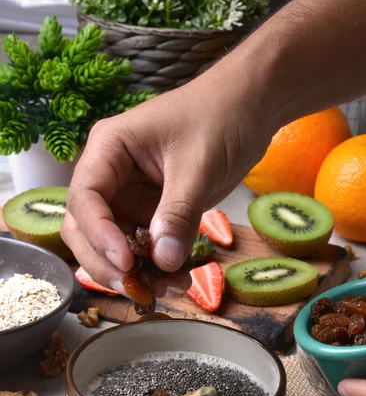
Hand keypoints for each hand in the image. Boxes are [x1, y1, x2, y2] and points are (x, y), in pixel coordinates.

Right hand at [61, 70, 273, 295]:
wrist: (251, 107)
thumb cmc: (221, 116)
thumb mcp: (198, 166)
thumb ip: (178, 213)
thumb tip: (163, 261)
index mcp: (109, 149)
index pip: (84, 198)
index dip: (98, 235)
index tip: (126, 263)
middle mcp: (112, 174)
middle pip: (87, 227)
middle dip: (107, 261)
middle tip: (135, 287)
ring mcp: (131, 194)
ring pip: (116, 242)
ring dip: (135, 270)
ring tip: (167, 288)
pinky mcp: (153, 210)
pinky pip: (146, 245)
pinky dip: (158, 264)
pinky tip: (179, 277)